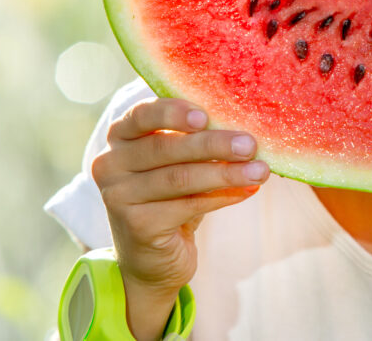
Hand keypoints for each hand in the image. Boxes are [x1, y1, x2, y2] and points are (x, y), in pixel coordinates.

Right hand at [91, 98, 268, 339]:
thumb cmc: (171, 197)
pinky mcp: (137, 226)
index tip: (206, 116)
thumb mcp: (178, 163)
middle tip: (250, 145)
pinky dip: (222, 196)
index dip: (174, 113)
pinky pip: (187, 206)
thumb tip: (245, 130)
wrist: (152, 258)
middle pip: (166, 147)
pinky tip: (247, 191)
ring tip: (260, 171)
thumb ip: (196, 141)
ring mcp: (118, 197)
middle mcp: (110, 164)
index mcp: (120, 137)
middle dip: (213, 144)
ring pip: (180, 178)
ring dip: (225, 173)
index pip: (142, 115)